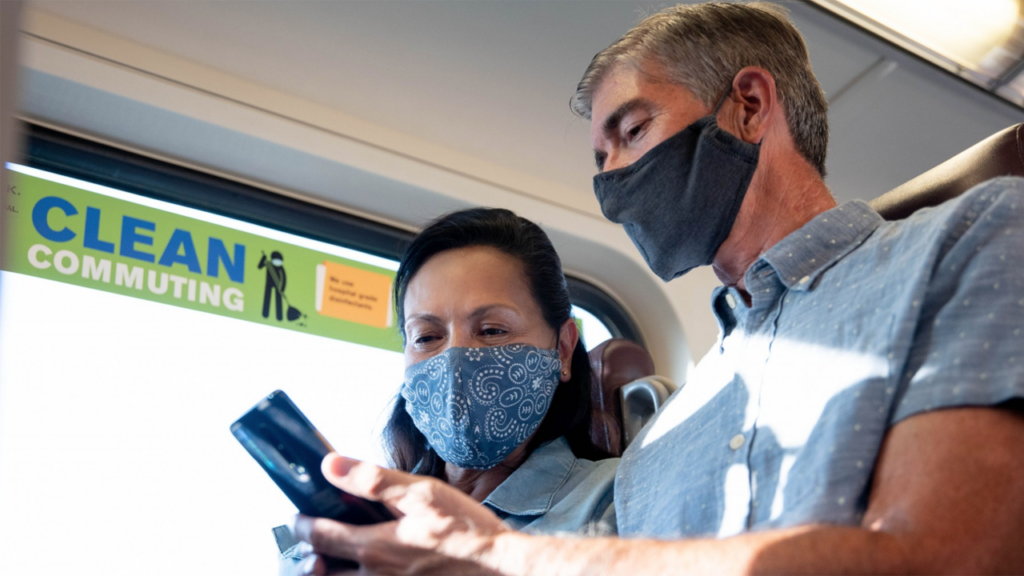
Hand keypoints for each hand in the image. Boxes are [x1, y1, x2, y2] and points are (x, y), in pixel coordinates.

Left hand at [292, 454, 509, 575]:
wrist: (499, 567)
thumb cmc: (465, 529)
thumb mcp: (421, 493)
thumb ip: (372, 480)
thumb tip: (330, 465)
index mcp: (374, 546)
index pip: (317, 536)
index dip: (301, 523)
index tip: (298, 514)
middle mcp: (375, 575)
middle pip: (321, 572)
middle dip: (309, 557)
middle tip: (311, 543)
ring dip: (329, 573)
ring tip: (330, 559)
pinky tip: (368, 569)